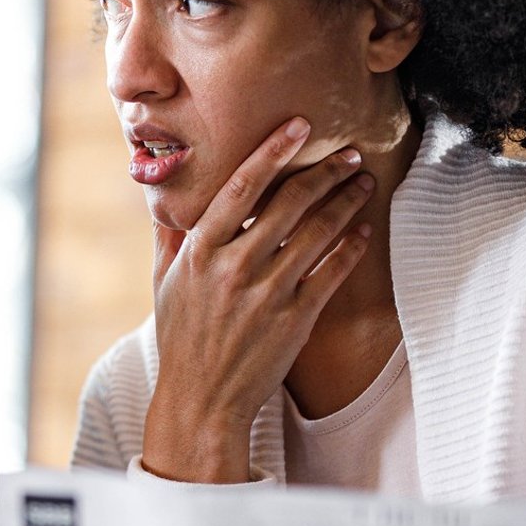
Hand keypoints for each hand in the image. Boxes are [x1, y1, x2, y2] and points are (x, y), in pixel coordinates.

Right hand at [141, 118, 374, 481]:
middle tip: (349, 153)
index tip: (299, 127)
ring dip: (346, 202)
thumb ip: (170, 237)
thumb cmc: (181, 338)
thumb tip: (166, 196)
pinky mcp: (294, 319)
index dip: (273, 151)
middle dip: (325, 171)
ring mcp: (266, 293)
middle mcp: (234, 266)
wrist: (202, 398)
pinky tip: (362, 230)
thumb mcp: (163, 283)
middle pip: (289, 202)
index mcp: (199, 251)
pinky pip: (332, 272)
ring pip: (318, 232)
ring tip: (362, 183)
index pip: (241, 186)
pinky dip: (351, 247)